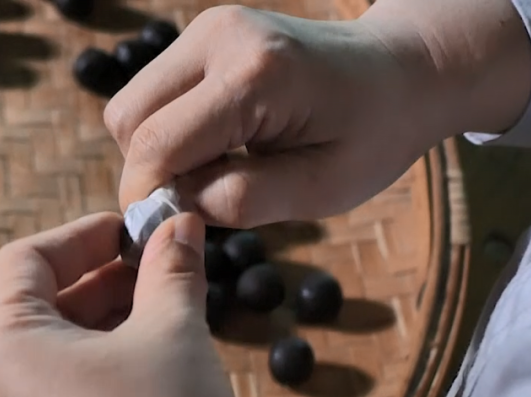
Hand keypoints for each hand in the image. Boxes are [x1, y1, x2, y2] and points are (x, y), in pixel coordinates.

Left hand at [0, 212, 255, 396]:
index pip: (26, 259)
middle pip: (31, 304)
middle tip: (153, 266)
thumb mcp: (171, 330)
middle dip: (96, 279)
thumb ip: (170, 268)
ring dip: (95, 320)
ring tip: (156, 308)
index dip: (84, 235)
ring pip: (40, 349)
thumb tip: (180, 225)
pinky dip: (84, 365)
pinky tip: (138, 359)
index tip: (133, 229)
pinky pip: (43, 391)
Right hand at [105, 3, 530, 227]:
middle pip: (128, 119)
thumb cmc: (373, 134)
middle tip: (195, 204)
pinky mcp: (202, 33)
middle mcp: (219, 36)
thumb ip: (242, 201)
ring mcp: (207, 28)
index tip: (168, 234)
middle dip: (147, 174)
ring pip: (130, 106)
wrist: (402, 71)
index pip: (156, 144)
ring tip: (212, 171)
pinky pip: (152, 93)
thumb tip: (172, 209)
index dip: (147, 199)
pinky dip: (166, 130)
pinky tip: (215, 146)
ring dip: (154, 152)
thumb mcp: (321, 188)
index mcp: (255, 75)